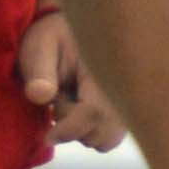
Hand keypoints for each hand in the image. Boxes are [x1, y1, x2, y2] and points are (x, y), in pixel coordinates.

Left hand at [17, 7, 125, 151]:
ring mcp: (129, 102)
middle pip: (104, 134)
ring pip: (107, 139)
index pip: (95, 113)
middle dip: (74, 127)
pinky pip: (110, 136)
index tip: (47, 135)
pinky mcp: (127, 111)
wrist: (76, 28)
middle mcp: (126, 88)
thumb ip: (39, 72)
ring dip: (82, 129)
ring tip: (70, 100)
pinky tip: (80, 106)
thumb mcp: (40, 47)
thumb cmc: (53, 37)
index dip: (69, 129)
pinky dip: (91, 129)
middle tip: (60, 100)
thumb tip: (39, 95)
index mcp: (106, 68)